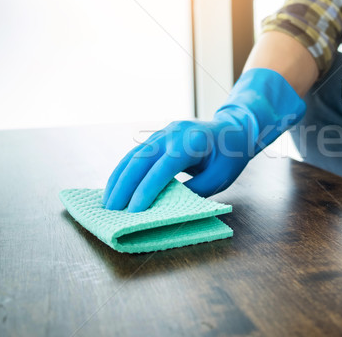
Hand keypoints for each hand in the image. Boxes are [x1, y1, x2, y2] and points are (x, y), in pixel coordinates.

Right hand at [103, 68, 305, 211]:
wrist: (233, 130)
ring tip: (108, 202)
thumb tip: (164, 208)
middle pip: (141, 159)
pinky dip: (124, 171)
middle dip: (124, 186)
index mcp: (193, 141)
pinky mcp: (158, 136)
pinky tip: (116, 187)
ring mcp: (164, 132)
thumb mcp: (218, 178)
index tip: (134, 210)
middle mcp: (174, 133)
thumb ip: (193, 192)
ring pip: (134, 155)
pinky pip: (137, 153)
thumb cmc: (229, 157)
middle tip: (112, 210)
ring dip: (119, 179)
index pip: (164, 167)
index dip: (147, 189)